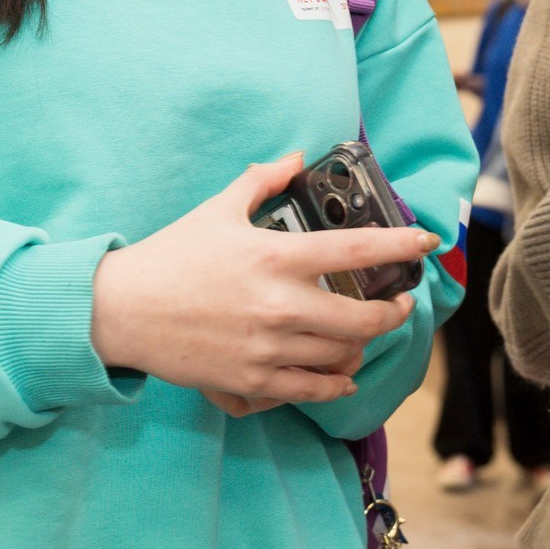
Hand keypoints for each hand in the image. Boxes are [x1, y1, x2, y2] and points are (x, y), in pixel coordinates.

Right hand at [91, 154, 433, 409]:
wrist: (122, 311)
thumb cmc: (170, 256)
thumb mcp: (217, 209)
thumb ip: (262, 181)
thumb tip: (295, 157)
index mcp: (275, 258)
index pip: (355, 252)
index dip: (401, 245)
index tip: (427, 242)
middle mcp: (279, 306)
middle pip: (362, 319)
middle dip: (392, 313)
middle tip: (400, 304)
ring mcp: (267, 349)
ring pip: (341, 356)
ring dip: (363, 346)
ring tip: (366, 334)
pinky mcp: (251, 382)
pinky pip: (311, 391)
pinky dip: (334, 385)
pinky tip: (343, 376)